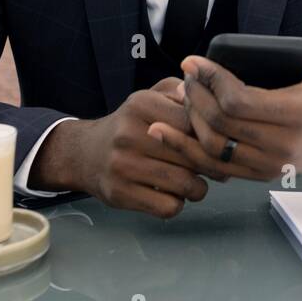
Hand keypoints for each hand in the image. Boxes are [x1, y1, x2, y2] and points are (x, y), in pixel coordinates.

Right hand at [30, 77, 223, 218]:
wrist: (85, 153)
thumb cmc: (130, 124)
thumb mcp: (151, 96)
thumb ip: (182, 93)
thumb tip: (212, 102)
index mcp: (141, 104)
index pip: (193, 123)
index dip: (210, 136)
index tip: (216, 143)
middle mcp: (129, 134)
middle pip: (192, 156)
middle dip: (210, 165)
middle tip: (216, 167)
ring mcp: (122, 166)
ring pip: (185, 184)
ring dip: (198, 188)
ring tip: (195, 181)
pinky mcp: (120, 194)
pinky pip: (168, 207)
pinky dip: (178, 203)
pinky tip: (173, 194)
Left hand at [148, 0, 301, 179]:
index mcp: (300, 112)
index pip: (239, 101)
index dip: (211, 80)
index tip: (193, 61)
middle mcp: (285, 144)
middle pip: (221, 124)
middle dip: (196, 97)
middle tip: (187, 75)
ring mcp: (272, 164)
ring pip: (214, 147)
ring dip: (191, 121)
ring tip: (185, 95)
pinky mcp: (262, 175)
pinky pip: (217, 167)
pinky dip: (191, 150)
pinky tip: (173, 131)